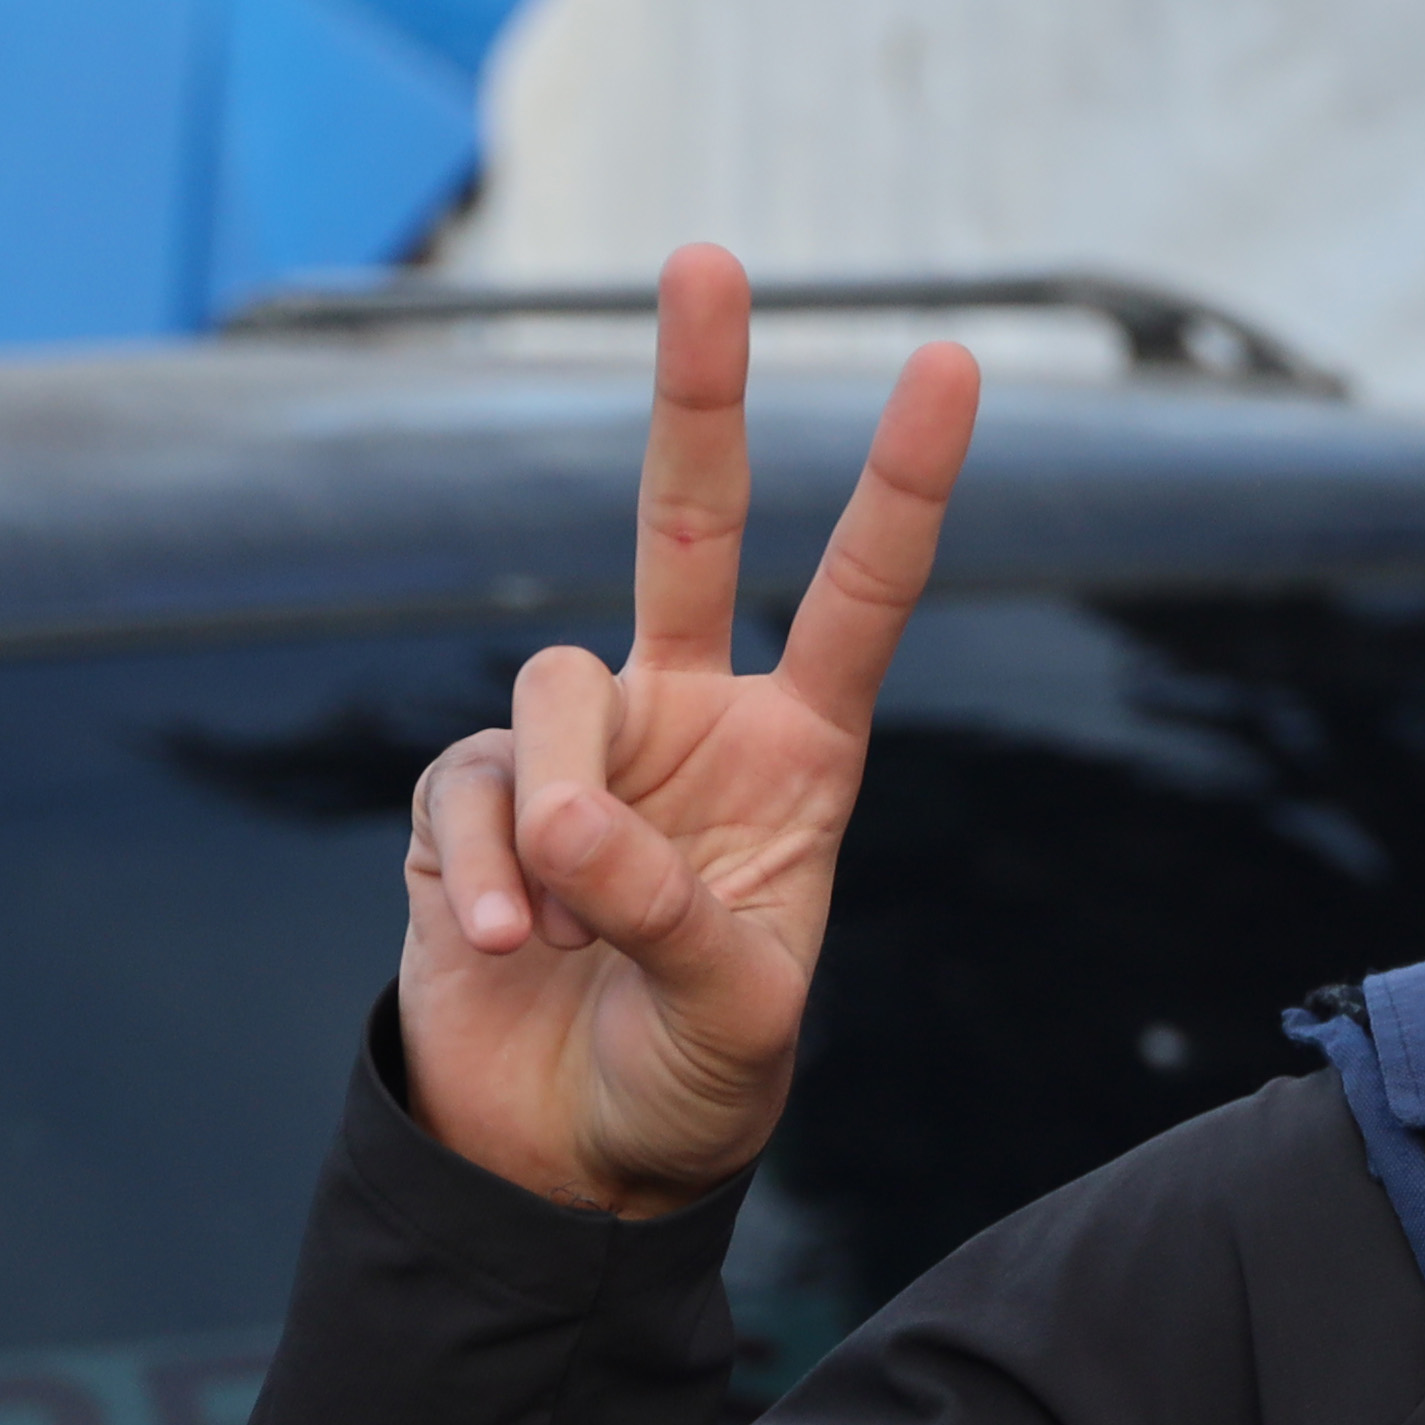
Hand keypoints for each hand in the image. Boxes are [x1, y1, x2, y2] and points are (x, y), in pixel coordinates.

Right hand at [401, 247, 977, 1216]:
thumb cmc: (691, 1084)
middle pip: (685, 523)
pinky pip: (473, 785)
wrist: (568, 1164)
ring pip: (554, 683)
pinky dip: (482, 862)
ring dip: (560, 808)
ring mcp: (578, 749)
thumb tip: (568, 818)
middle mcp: (688, 723)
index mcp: (797, 756)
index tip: (951, 362)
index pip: (858, 596)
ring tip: (558, 930)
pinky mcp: (476, 797)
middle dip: (697, 391)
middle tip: (707, 259)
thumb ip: (668, 911)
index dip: (903, 483)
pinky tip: (501, 944)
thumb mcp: (733, 1016)